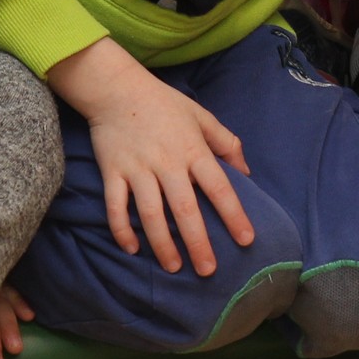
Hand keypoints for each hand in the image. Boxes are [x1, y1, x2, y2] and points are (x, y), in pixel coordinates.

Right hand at [46, 37, 253, 276]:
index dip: (234, 214)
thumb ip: (226, 142)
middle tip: (208, 270)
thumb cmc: (164, 104)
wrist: (117, 89)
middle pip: (185, 209)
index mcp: (193, 150)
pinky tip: (132, 248)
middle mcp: (167, 163)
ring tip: (174, 267)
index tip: (246, 240)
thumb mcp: (201, 116)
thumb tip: (245, 172)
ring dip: (162, 244)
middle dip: (198, 242)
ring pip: (151, 214)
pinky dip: (122, 229)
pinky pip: (115, 206)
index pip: (219, 187)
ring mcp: (138, 169)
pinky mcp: (113, 172)